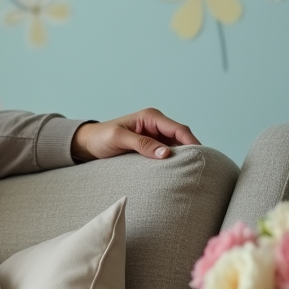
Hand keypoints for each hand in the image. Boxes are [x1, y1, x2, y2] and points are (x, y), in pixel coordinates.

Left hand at [71, 108, 199, 161]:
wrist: (87, 143)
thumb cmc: (100, 137)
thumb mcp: (118, 139)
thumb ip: (141, 144)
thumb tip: (166, 153)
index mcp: (151, 117)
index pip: (178, 129)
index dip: (191, 142)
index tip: (200, 157)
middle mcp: (156, 124)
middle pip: (181, 137)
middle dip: (191, 150)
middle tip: (200, 167)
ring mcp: (154, 135)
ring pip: (176, 146)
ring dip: (182, 157)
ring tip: (191, 171)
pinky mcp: (150, 146)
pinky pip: (166, 152)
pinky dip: (172, 160)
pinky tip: (177, 171)